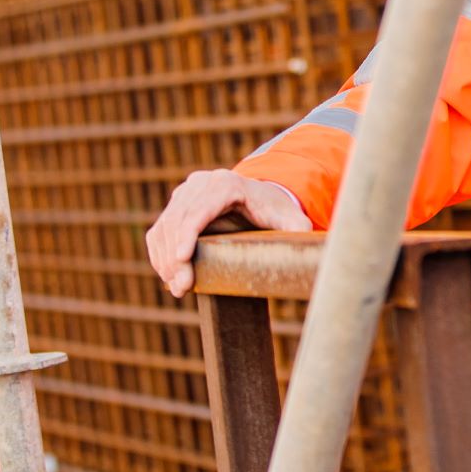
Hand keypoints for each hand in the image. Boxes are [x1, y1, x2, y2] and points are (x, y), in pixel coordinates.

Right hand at [146, 169, 311, 297]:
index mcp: (226, 184)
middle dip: (176, 257)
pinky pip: (159, 231)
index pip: (200, 209)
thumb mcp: (292, 218)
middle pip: (179, 221)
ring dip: (165, 260)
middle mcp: (201, 183)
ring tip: (177, 287)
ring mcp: (185, 193)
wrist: (260, 195)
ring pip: (165, 227)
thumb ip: (299, 228)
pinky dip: (160, 255)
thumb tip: (310, 244)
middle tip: (182, 288)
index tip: (183, 259)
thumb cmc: (276, 209)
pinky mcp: (175, 205)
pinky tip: (168, 277)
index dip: (188, 234)